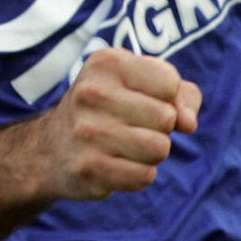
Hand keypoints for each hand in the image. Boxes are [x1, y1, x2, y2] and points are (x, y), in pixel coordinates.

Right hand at [30, 49, 201, 199]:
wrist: (51, 148)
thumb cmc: (110, 110)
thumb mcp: (142, 85)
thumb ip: (181, 95)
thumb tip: (188, 123)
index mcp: (107, 63)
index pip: (170, 83)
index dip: (167, 98)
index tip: (141, 100)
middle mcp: (92, 93)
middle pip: (166, 118)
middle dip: (159, 129)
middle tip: (131, 127)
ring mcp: (87, 132)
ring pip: (159, 149)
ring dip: (151, 154)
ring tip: (125, 147)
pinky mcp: (88, 168)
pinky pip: (144, 176)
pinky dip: (139, 175)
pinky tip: (117, 166)